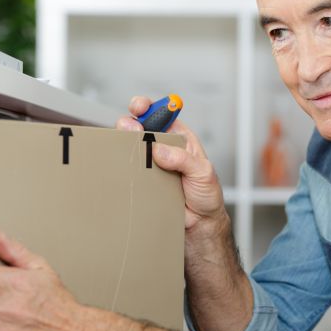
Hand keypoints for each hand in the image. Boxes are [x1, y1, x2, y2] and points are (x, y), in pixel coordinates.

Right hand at [117, 96, 227, 240]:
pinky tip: (123, 167)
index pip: (162, 114)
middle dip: (131, 123)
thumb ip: (184, 159)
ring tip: (126, 147)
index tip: (141, 107)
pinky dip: (123, 167)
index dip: (149, 107)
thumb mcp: (203, 172)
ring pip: (131, 148)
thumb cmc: (207, 196)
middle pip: (140, 127)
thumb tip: (160, 149)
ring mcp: (150, 165)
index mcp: (180, 138)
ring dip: (125, 145)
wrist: (200, 224)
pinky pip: (129, 170)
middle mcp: (163, 148)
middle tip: (129, 128)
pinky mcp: (142, 181)